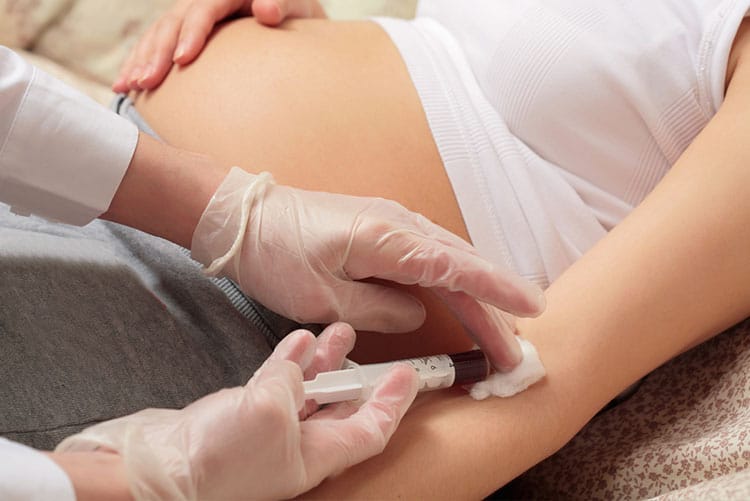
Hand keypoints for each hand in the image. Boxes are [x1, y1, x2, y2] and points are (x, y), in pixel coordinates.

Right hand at [56, 323, 417, 499]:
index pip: (371, 430)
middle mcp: (299, 445)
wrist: (157, 471)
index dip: (395, 403)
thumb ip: (291, 381)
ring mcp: (271, 429)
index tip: (410, 376)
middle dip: (362, 377)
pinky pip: (278, 383)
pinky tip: (298, 340)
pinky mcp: (243, 414)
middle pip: (344, 409)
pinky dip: (290, 361)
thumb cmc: (217, 460)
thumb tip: (295, 363)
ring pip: (311, 391)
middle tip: (378, 349)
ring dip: (327, 362)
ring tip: (340, 331)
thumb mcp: (268, 411)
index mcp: (317, 456)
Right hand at [113, 0, 325, 91]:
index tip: (182, 60)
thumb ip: (282, 4)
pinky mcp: (184, 33)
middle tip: (146, 82)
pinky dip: (138, 64)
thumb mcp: (298, 7)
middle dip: (156, 53)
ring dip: (141, 61)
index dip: (192, 33)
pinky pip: (155, 45)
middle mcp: (205, 1)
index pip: (205, 9)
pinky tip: (124, 87)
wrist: (292, 17)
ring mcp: (191, 15)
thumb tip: (267, 10)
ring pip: (158, 34)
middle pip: (174, 23)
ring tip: (129, 87)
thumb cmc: (297, 14)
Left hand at [192, 167, 545, 369]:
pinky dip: (450, 282)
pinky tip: (461, 300)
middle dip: (493, 308)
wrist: (244, 219)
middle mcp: (398, 225)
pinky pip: (427, 259)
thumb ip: (378, 309)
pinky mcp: (380, 232)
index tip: (533, 308)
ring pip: (448, 262)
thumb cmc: (276, 254)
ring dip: (475, 297)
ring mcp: (391, 224)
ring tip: (499, 332)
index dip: (497, 290)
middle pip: (460, 268)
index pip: (456, 267)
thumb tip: (416, 313)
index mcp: (387, 239)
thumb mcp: (322, 297)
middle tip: (515, 350)